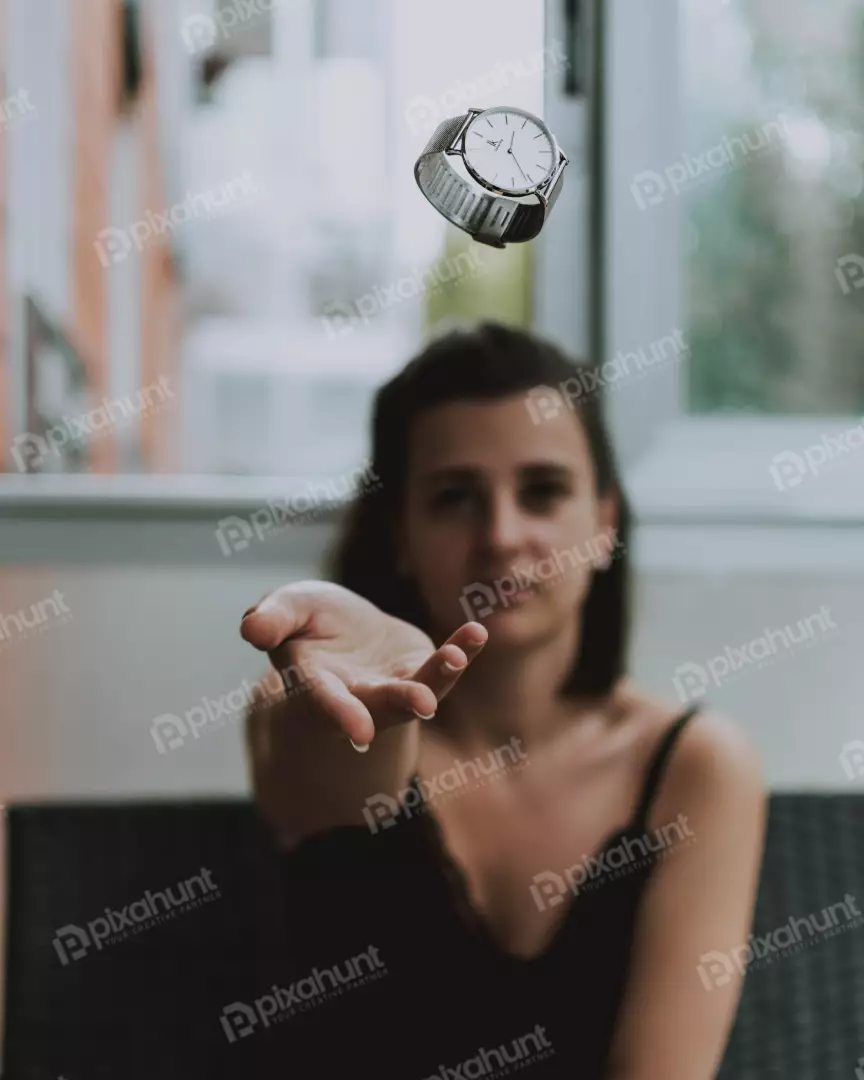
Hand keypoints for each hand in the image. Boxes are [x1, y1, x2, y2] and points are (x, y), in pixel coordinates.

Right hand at [240, 580, 486, 747]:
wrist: (347, 632)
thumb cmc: (310, 623)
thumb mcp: (289, 609)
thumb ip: (273, 618)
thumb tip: (251, 628)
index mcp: (315, 684)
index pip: (323, 700)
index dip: (339, 713)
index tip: (358, 732)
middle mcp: (357, 696)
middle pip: (377, 706)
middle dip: (397, 704)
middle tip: (422, 704)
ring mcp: (393, 688)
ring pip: (417, 691)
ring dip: (438, 677)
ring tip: (455, 657)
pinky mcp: (421, 670)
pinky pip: (444, 664)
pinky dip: (461, 650)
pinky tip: (477, 634)